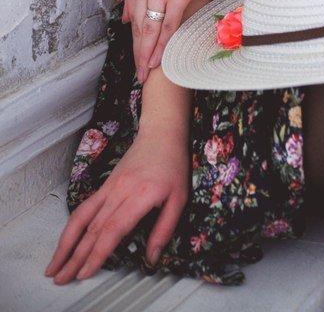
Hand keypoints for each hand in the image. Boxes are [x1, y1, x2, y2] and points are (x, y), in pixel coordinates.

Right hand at [44, 128, 188, 283]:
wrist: (161, 134)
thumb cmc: (173, 164)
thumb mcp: (179, 198)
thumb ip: (164, 229)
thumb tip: (152, 257)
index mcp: (139, 196)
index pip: (113, 229)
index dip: (97, 253)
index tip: (85, 273)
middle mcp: (119, 191)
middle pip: (92, 228)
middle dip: (75, 257)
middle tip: (61, 278)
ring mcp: (109, 187)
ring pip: (82, 217)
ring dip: (66, 243)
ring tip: (54, 265)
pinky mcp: (105, 185)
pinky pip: (85, 208)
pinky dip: (72, 227)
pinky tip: (66, 241)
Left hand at [122, 0, 225, 81]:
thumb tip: (125, 17)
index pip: (130, 16)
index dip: (133, 39)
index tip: (135, 55)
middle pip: (137, 26)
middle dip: (137, 52)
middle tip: (138, 72)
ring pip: (150, 29)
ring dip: (148, 53)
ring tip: (147, 71)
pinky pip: (168, 25)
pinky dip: (164, 44)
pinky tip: (161, 57)